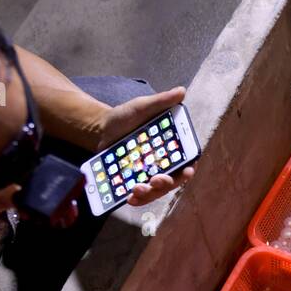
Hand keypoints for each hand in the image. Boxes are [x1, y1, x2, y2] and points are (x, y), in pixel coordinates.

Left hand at [95, 86, 194, 206]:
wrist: (101, 129)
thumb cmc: (126, 117)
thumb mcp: (142, 106)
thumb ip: (161, 102)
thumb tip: (181, 91)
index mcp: (171, 148)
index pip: (187, 161)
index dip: (189, 168)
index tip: (187, 171)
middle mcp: (164, 164)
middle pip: (172, 181)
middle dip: (166, 184)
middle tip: (155, 180)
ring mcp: (150, 175)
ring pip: (156, 191)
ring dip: (150, 194)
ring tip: (136, 189)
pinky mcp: (135, 182)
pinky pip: (140, 196)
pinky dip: (137, 199)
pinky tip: (130, 198)